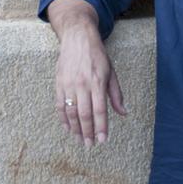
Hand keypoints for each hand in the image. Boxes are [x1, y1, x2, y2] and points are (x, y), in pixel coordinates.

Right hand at [53, 22, 126, 147]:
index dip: (101, 127)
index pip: (99, 110)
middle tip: (89, 145)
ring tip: (79, 139)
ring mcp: (69, 84)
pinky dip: (63, 118)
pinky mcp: (59, 83)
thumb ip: (116, 94)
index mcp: (97, 82)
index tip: (102, 140)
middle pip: (84, 114)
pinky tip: (67, 128)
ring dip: (75, 128)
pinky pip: (59, 105)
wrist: (77, 37)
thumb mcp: (111, 72)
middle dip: (87, 132)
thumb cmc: (97, 55)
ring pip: (70, 112)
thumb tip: (123, 113)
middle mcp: (82, 84)